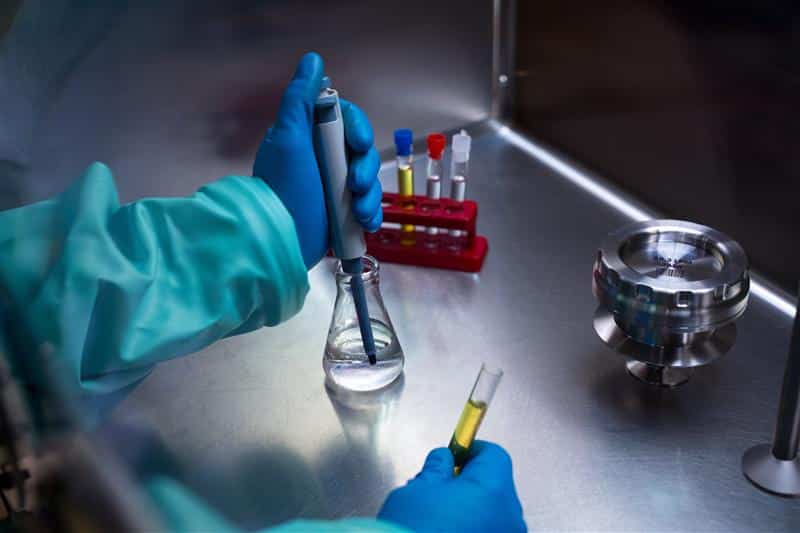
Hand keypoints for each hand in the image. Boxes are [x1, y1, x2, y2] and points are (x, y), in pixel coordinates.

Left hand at [253, 52, 381, 269]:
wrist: (280, 242)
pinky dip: (370, 214)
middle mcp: (322, 159)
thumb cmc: (284, 190)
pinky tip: (364, 224)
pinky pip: (367, 206)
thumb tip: (313, 60)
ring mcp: (333, 187)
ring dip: (369, 196)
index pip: (345, 120)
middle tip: (354, 184)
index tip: (358, 144)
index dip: (358, 129)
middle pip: (362, 151)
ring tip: (358, 213)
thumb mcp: (288, 140)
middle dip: (364, 168)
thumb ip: (300, 99)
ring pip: (368, 180)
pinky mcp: (341, 212)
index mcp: (309, 138)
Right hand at [378, 441, 526, 531]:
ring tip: (438, 516)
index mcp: (495, 490)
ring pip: (493, 512)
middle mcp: (510, 516)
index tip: (454, 453)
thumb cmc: (416, 531)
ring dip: (471, 508)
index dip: (472, 450)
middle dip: (469, 481)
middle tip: (439, 486)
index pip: (494, 455)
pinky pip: (490, 531)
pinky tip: (446, 532)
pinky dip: (473, 528)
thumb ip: (436, 467)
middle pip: (496, 484)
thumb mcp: (419, 488)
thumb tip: (443, 459)